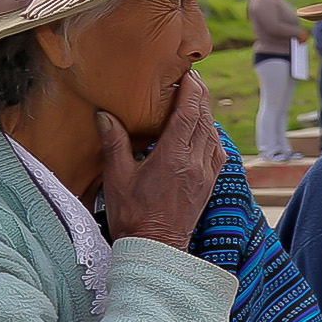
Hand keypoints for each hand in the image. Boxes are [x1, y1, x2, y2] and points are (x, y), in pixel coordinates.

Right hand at [97, 72, 225, 249]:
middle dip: (199, 96)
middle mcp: (195, 163)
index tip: (188, 74)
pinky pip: (217, 151)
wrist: (155, 248)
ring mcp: (206, 174)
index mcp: (173, 158)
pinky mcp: (209, 184)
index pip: (188, 114)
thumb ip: (114, 144)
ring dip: (206, 114)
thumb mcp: (117, 178)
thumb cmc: (132, 215)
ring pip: (213, 134)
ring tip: (195, 99)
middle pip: (204, 120)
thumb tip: (105, 115)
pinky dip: (211, 134)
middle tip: (192, 78)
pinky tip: (203, 129)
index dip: (191, 91)